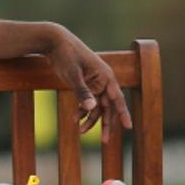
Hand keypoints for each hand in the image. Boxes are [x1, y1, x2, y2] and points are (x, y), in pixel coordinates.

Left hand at [45, 26, 132, 141]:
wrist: (55, 42)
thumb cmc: (66, 55)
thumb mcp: (72, 74)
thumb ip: (82, 91)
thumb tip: (91, 108)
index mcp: (105, 76)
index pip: (117, 98)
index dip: (123, 113)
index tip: (129, 127)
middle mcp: (103, 81)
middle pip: (108, 106)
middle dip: (106, 124)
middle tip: (105, 141)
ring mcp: (94, 83)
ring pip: (97, 106)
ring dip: (91, 119)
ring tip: (81, 132)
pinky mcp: (85, 84)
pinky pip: (87, 101)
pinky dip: (82, 111)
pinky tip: (75, 120)